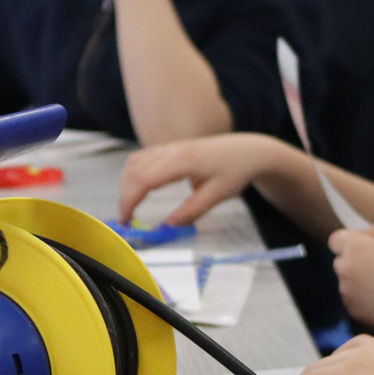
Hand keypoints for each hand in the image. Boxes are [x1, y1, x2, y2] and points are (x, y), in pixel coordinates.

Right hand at [118, 133, 284, 224]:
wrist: (248, 150)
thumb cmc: (236, 171)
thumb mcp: (217, 195)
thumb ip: (192, 211)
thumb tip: (167, 227)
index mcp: (182, 161)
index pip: (144, 179)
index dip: (129, 200)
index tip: (126, 220)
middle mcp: (171, 150)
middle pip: (134, 170)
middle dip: (125, 195)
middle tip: (127, 220)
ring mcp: (170, 147)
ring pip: (135, 161)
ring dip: (127, 184)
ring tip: (131, 207)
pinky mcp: (171, 148)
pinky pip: (143, 157)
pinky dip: (134, 174)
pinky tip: (140, 190)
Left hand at [330, 225, 373, 331]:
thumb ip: (373, 232)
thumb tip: (363, 237)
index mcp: (353, 247)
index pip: (336, 240)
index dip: (350, 243)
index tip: (365, 247)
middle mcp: (344, 268)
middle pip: (342, 262)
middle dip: (355, 263)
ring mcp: (346, 291)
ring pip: (348, 283)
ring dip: (360, 283)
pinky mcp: (353, 310)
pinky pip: (355, 301)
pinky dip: (365, 300)